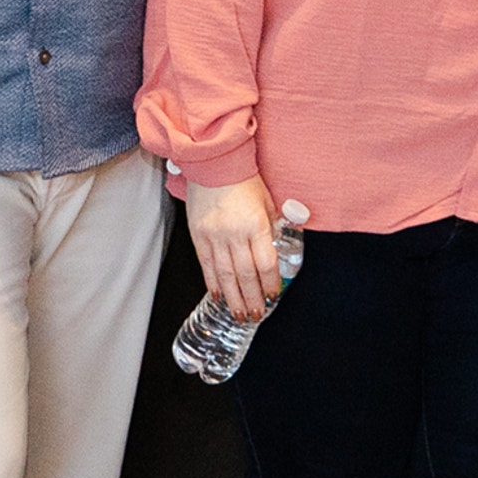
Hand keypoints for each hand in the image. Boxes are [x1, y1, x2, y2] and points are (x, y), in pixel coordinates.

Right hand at [185, 175, 281, 320]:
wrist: (213, 162)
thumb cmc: (243, 179)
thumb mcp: (267, 200)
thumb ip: (273, 225)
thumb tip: (278, 247)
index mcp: (256, 224)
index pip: (266, 263)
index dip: (270, 284)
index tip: (273, 296)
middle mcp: (234, 233)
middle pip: (246, 275)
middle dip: (252, 298)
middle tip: (256, 314)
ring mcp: (214, 236)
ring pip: (225, 275)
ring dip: (233, 298)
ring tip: (239, 314)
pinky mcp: (198, 235)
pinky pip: (206, 265)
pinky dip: (213, 283)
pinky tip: (219, 296)